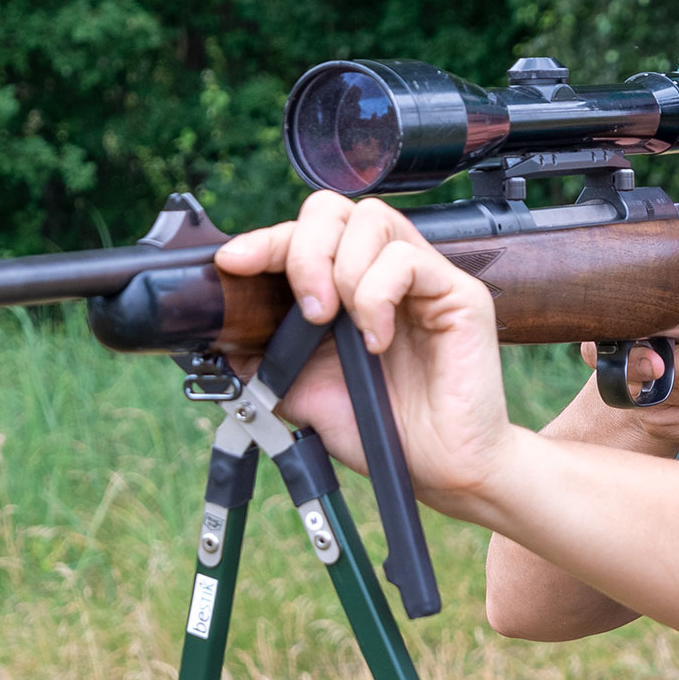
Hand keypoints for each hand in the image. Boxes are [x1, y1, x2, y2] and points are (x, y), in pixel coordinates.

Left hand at [214, 192, 520, 508]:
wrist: (436, 470)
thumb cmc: (382, 429)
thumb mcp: (303, 392)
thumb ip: (266, 359)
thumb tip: (221, 338)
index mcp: (348, 287)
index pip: (305, 233)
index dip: (265, 240)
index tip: (233, 264)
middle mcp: (385, 272)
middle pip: (334, 209)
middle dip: (305, 250)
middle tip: (307, 310)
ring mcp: (423, 278)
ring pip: (371, 220)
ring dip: (343, 271)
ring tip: (344, 326)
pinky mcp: (457, 293)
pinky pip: (407, 260)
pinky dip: (378, 296)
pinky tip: (376, 340)